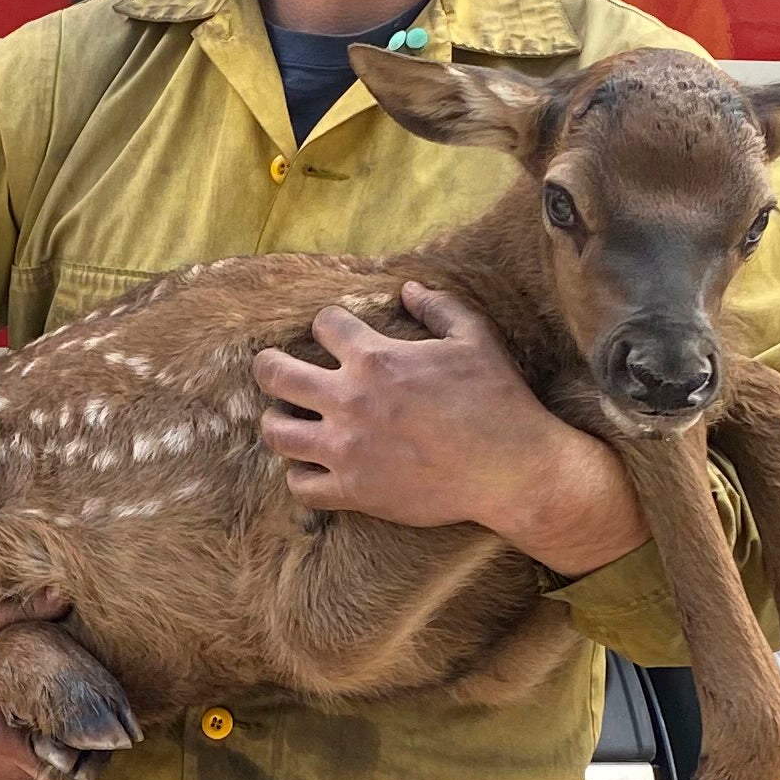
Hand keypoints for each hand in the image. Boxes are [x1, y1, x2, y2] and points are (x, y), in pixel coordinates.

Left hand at [254, 283, 647, 575]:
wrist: (511, 470)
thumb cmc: (497, 399)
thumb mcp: (475, 338)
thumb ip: (438, 307)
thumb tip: (407, 288)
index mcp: (376, 358)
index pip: (323, 325)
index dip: (328, 323)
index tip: (334, 332)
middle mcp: (349, 401)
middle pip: (275, 375)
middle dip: (267, 366)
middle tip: (270, 367)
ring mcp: (347, 449)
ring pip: (277, 433)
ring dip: (276, 422)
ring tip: (285, 420)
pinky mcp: (354, 490)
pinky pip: (301, 486)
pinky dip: (300, 476)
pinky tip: (311, 468)